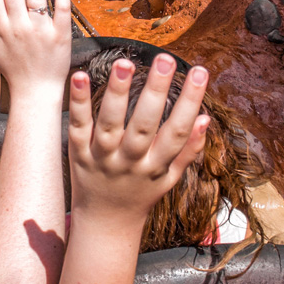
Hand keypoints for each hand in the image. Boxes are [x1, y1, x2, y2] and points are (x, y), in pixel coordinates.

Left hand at [68, 54, 208, 224]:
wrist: (105, 223)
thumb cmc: (141, 195)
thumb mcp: (170, 179)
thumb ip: (188, 150)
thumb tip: (205, 118)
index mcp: (155, 166)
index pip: (177, 131)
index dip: (190, 101)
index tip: (199, 70)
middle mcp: (130, 162)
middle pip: (144, 125)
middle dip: (156, 92)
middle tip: (165, 59)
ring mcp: (102, 158)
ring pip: (110, 124)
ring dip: (117, 93)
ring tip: (125, 63)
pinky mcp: (78, 153)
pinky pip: (78, 126)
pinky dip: (78, 102)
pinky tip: (80, 76)